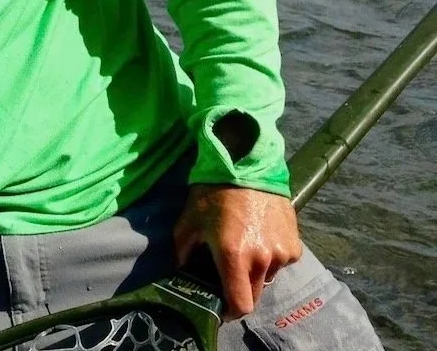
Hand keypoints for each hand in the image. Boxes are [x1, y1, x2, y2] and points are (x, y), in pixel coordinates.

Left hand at [174, 184, 302, 319]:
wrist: (246, 166)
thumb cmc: (212, 194)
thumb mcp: (188, 223)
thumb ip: (183, 254)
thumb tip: (182, 274)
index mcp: (234, 256)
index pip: (240, 305)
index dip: (229, 311)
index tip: (220, 306)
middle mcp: (262, 259)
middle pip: (254, 295)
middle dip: (240, 290)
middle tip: (227, 273)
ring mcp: (282, 253)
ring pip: (267, 277)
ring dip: (255, 271)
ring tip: (244, 246)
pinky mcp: (295, 245)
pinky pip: (281, 262)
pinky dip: (270, 257)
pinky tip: (259, 236)